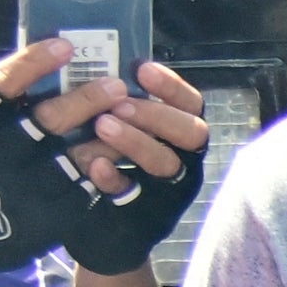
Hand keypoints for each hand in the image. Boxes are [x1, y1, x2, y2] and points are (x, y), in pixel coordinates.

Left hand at [0, 46, 204, 206]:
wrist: (96, 224)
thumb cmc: (101, 155)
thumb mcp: (115, 122)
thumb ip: (119, 100)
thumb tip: (103, 63)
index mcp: (178, 129)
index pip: (191, 104)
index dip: (172, 86)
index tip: (141, 69)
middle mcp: (183, 157)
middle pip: (191, 133)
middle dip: (156, 116)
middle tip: (120, 105)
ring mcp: (169, 187)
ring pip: (166, 163)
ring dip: (136, 142)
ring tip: (101, 126)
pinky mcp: (147, 212)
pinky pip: (135, 195)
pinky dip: (115, 178)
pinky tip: (94, 164)